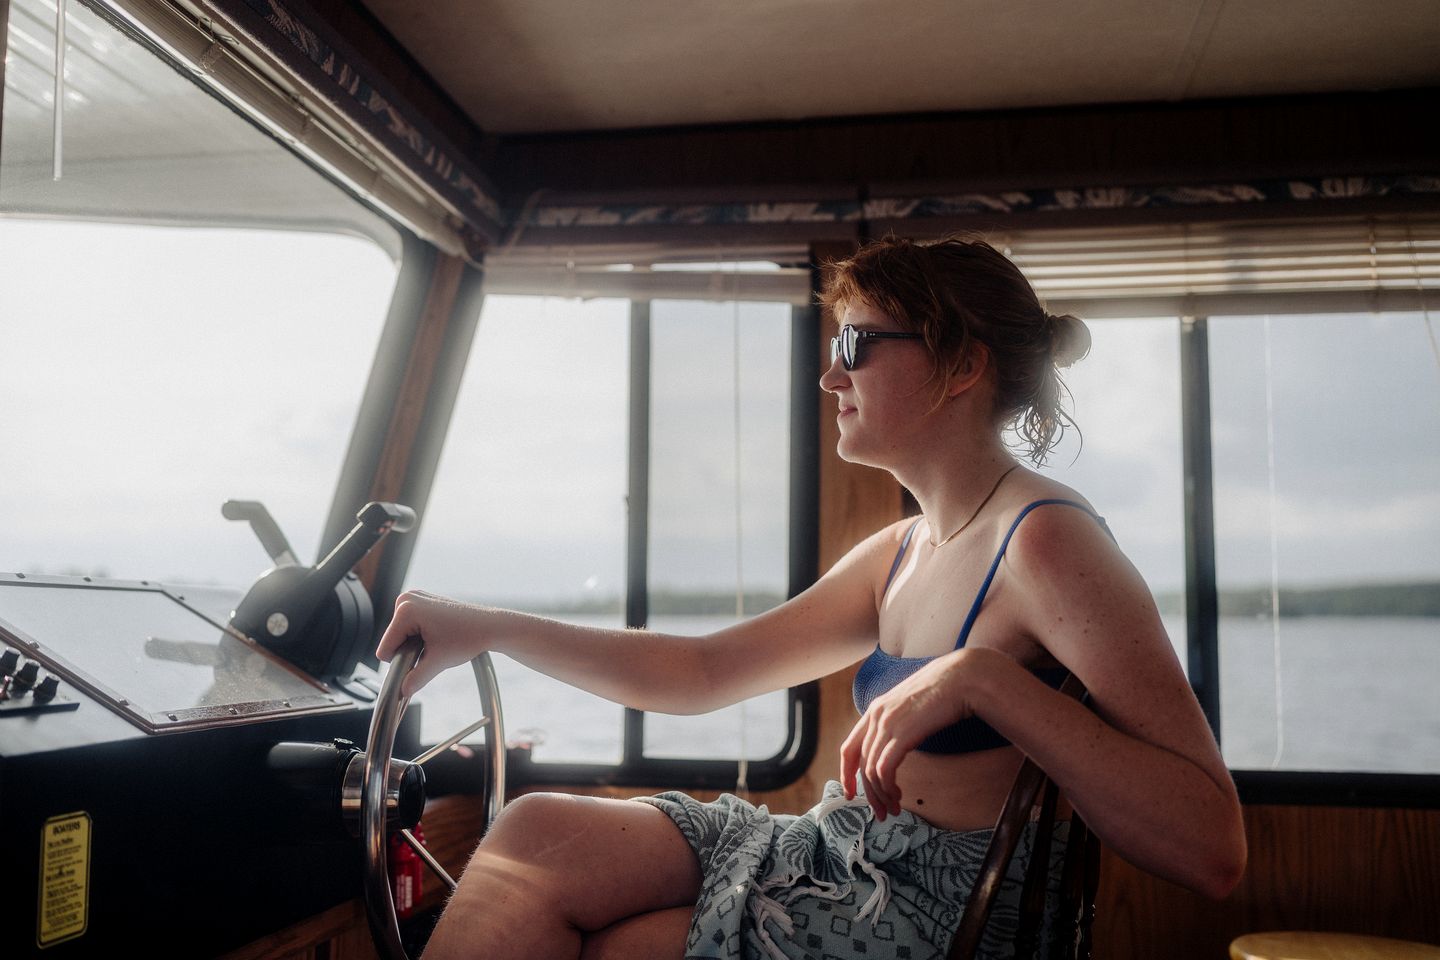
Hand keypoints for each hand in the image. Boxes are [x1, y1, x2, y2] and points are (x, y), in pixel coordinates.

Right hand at [375, 589, 492, 697]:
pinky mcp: (421, 601)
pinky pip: (409, 626)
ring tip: (438, 641)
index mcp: (405, 610)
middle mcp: (406, 599)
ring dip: (414, 644)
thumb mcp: (438, 662)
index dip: (401, 661)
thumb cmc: (468, 637)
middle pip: (392, 641)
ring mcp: (414, 598)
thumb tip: (402, 692)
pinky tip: (438, 635)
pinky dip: (419, 635)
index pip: (385, 649)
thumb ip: (416, 678)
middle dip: (409, 651)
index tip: (424, 658)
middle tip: (434, 648)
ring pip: (400, 635)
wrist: (490, 626)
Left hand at [839, 648, 992, 820]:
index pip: (849, 747)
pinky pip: (884, 769)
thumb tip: (899, 745)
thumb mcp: (912, 707)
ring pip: (871, 770)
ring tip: (894, 808)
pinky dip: (887, 787)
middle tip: (880, 813)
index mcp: (875, 709)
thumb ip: (899, 723)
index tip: (851, 793)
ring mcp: (886, 724)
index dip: (846, 773)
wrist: (962, 678)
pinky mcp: (901, 734)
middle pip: (859, 763)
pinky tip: (898, 795)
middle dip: (867, 793)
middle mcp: (875, 716)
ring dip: (881, 795)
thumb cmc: (944, 692)